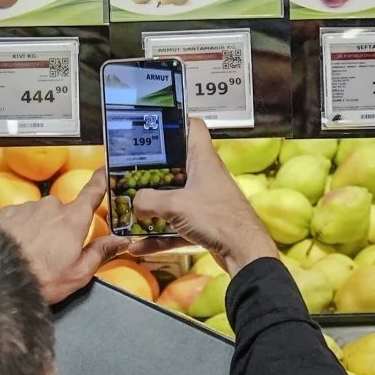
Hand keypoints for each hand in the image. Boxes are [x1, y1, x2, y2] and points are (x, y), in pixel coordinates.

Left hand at [0, 167, 130, 305]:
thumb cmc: (42, 278)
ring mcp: (28, 207)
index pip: (92, 192)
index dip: (100, 180)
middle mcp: (51, 206)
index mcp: (73, 219)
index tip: (104, 169)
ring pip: (41, 214)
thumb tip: (121, 241)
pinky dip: (22, 229)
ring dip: (40, 228)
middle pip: (64, 210)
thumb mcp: (79, 273)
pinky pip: (21, 217)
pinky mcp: (7, 212)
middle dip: (62, 226)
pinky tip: (18, 247)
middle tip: (56, 252)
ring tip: (33, 253)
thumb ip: (101, 253)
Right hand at [125, 118, 278, 277]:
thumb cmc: (217, 218)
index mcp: (202, 159)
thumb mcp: (175, 205)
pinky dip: (160, 236)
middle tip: (129, 176)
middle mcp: (204, 175)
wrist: (245, 252)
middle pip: (175, 166)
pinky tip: (139, 247)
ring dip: (152, 209)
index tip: (153, 130)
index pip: (192, 127)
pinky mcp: (204, 222)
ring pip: (173, 199)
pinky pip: (176, 225)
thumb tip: (135, 204)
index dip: (174, 123)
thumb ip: (148, 201)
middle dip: (151, 173)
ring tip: (129, 215)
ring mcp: (204, 200)